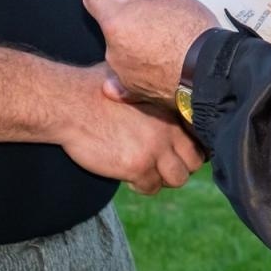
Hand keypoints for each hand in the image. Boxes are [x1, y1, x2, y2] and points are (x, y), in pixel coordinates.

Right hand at [57, 65, 203, 194]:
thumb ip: (150, 92)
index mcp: (170, 108)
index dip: (190, 147)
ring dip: (163, 178)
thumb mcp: (131, 83)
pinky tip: (128, 176)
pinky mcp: (137, 166)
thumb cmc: (95, 88)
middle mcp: (169, 128)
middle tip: (161, 165)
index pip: (199, 136)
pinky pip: (152, 187)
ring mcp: (155, 148)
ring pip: (178, 178)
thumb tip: (155, 92)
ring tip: (145, 171)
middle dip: (180, 166)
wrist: (71, 103)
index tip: (178, 152)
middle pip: (195, 161)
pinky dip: (142, 186)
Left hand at [82, 0, 215, 104]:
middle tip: (147, 7)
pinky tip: (141, 66)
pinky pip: (124, 79)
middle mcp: (111, 48)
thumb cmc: (189, 29)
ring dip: (132, 40)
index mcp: (115, 20)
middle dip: (123, 14)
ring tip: (161, 35)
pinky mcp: (135, 91)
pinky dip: (131, 70)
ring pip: (120, 48)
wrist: (209, 72)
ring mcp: (121, 72)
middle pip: (109, 24)